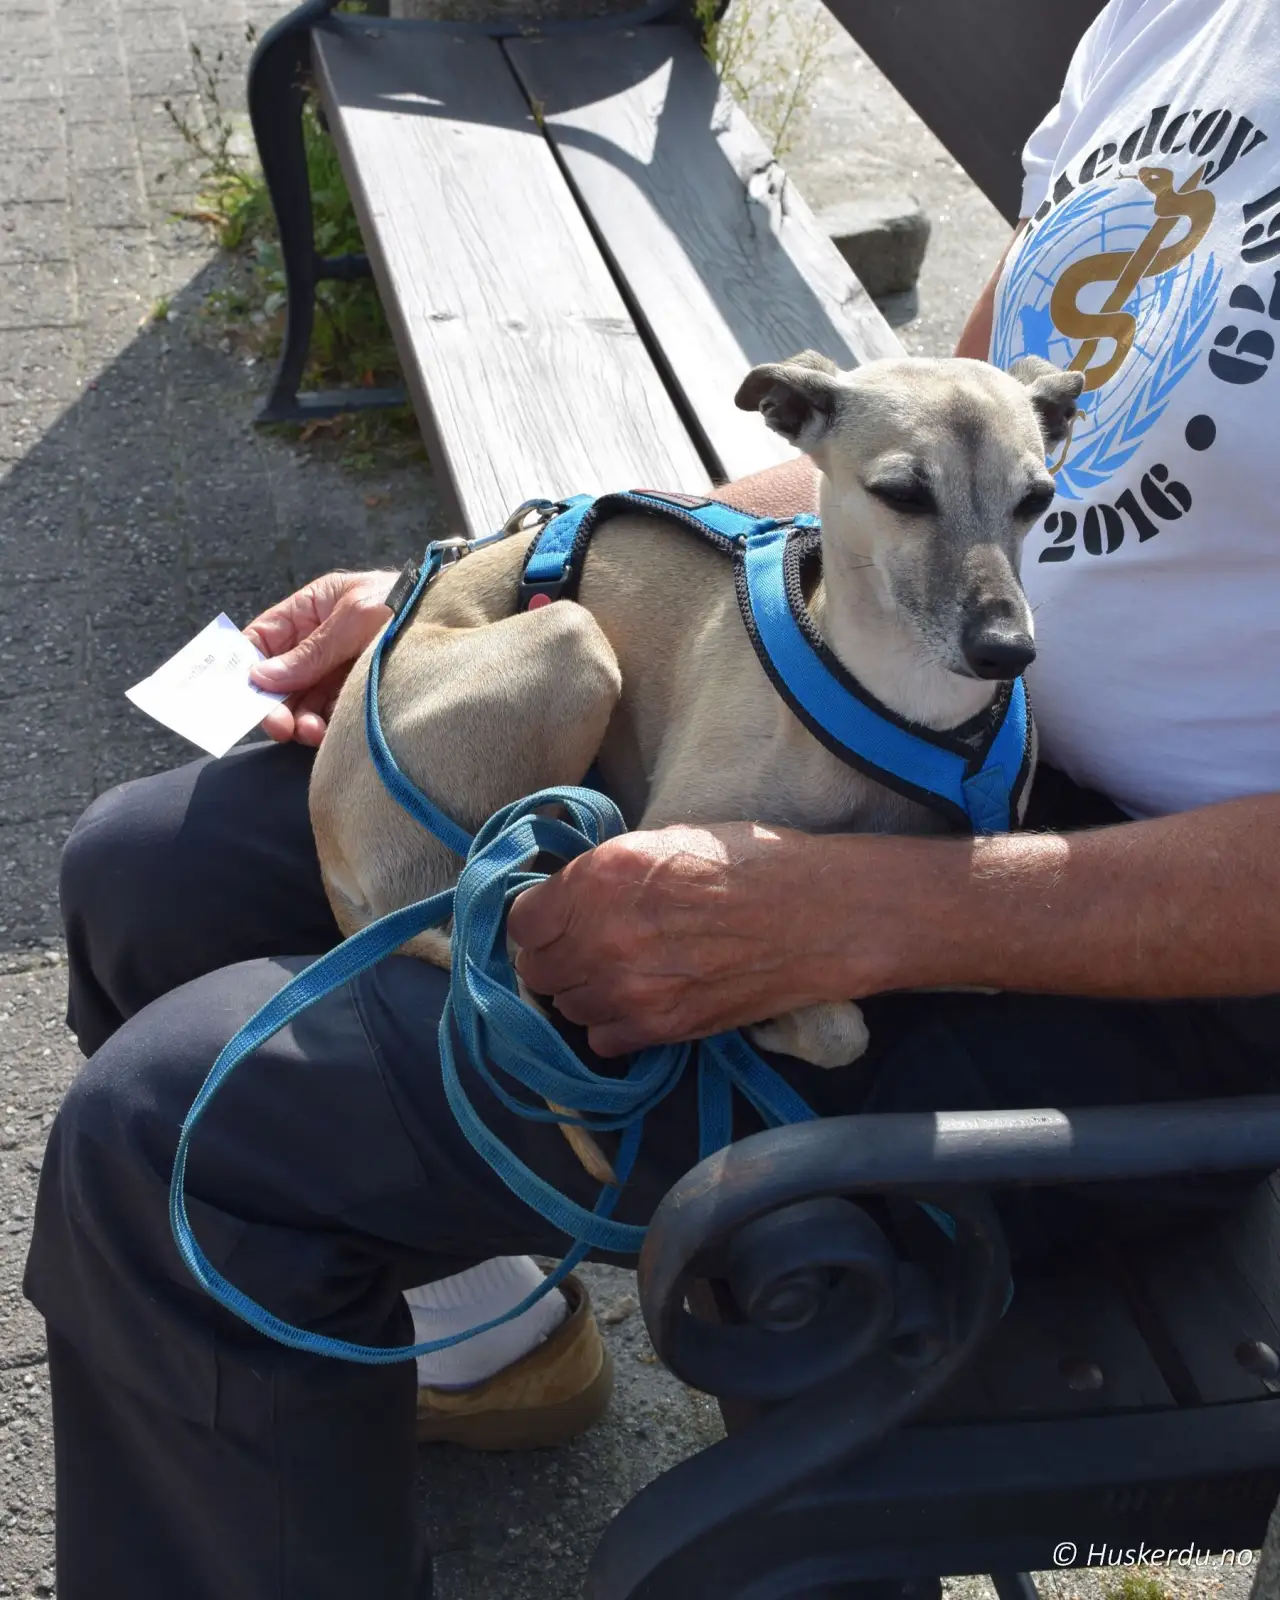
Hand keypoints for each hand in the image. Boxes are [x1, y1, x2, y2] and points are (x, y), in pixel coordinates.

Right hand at [245, 569, 399, 746]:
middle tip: (281, 725)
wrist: (459, 616)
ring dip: (299, 721)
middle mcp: (319, 642)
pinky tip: (328, 733)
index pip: (261, 638)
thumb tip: (259, 677)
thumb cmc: (405, 603)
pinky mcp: (358, 695)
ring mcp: (338, 670)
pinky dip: (324, 728)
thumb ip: (309, 651)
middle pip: (278, 679)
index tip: (240, 695)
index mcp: (310, 610)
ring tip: (310, 731)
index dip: (244, 665)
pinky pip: (329, 716)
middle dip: (274, 703)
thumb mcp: (354, 619)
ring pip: (302, 703)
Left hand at [508, 823, 856, 1056]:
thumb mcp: (660, 842)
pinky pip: (602, 1041)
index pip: (521, 921)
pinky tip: (640, 1002)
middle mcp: (602, 936)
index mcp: (600, 878)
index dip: (538, 921)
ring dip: (583, 993)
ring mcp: (629, 988)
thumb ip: (602, 875)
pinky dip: (613, 1026)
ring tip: (620, 973)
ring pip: (566, 1008)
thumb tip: (565, 900)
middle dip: (555, 959)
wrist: (814, 913)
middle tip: (587, 948)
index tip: (556, 920)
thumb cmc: (746, 864)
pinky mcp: (660, 1028)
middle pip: (537, 970)